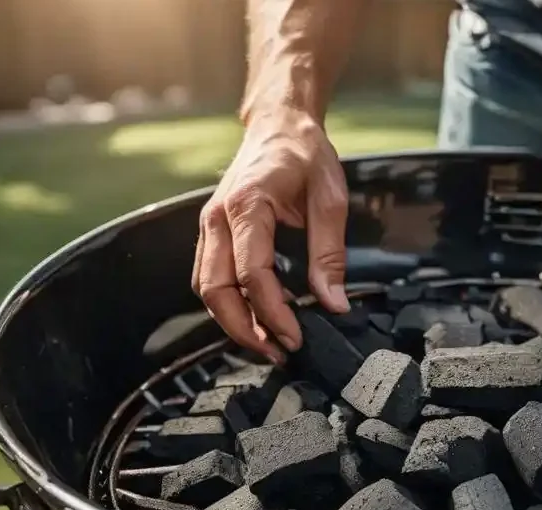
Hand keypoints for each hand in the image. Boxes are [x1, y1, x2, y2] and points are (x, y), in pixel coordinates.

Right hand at [193, 107, 350, 362]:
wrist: (279, 124)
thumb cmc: (304, 154)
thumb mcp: (331, 198)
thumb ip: (330, 253)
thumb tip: (334, 303)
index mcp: (246, 204)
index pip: (251, 273)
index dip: (272, 313)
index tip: (296, 337)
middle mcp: (217, 217)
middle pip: (215, 289)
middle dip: (244, 329)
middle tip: (278, 353)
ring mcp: (209, 225)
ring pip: (206, 288)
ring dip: (233, 322)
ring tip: (269, 344)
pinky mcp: (212, 233)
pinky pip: (210, 277)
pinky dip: (231, 303)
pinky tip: (261, 316)